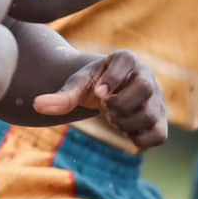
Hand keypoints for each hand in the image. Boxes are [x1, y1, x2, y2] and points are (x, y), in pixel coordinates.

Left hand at [33, 49, 167, 148]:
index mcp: (126, 59)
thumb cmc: (92, 84)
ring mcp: (157, 98)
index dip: (113, 80)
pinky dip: (139, 139)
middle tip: (106, 108)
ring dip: (126, 123)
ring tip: (114, 118)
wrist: (107, 93)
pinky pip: (158, 136)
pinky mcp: (161, 120)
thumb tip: (36, 105)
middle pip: (145, 89)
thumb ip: (61, 96)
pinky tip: (126, 131)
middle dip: (120, 105)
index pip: (127, 62)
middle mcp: (147, 75)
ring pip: (150, 115)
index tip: (98, 94)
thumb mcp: (76, 85)